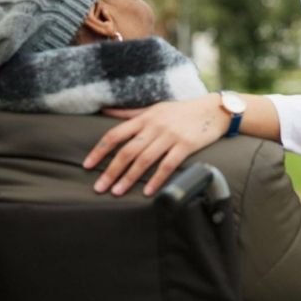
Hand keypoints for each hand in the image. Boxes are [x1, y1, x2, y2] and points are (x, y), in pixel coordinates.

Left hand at [83, 93, 227, 196]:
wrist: (213, 110)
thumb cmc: (181, 111)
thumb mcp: (154, 108)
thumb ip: (129, 113)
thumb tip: (105, 111)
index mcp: (144, 118)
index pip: (115, 134)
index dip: (99, 150)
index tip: (87, 165)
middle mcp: (154, 126)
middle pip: (127, 150)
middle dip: (111, 170)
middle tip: (99, 187)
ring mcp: (170, 136)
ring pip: (144, 159)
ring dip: (129, 177)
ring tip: (117, 192)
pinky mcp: (186, 145)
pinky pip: (167, 165)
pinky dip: (156, 179)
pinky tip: (147, 191)